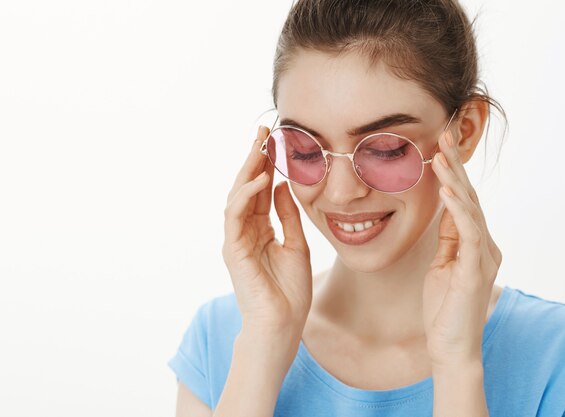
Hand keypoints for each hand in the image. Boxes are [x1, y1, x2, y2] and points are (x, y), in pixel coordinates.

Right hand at [222, 126, 312, 338]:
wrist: (283, 324)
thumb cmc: (290, 291)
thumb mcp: (297, 244)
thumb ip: (287, 216)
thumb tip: (280, 186)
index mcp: (259, 230)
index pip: (260, 190)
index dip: (266, 165)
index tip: (276, 140)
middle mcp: (244, 231)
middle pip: (246, 187)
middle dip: (254, 157)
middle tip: (263, 130)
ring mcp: (236, 239)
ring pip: (237, 195)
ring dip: (248, 168)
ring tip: (260, 144)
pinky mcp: (232, 249)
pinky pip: (235, 215)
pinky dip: (245, 195)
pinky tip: (260, 177)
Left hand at [423, 129, 502, 368]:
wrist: (450, 347)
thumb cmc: (443, 308)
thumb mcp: (442, 265)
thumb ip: (447, 240)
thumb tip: (443, 211)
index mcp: (474, 243)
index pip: (463, 199)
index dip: (452, 172)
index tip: (438, 145)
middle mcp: (484, 244)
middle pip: (469, 196)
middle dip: (455, 164)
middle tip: (442, 134)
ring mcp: (483, 256)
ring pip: (470, 208)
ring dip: (455, 178)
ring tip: (441, 153)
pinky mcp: (476, 269)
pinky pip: (468, 232)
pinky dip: (458, 208)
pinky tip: (448, 189)